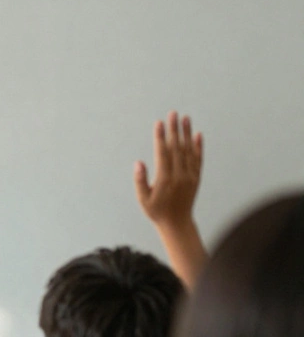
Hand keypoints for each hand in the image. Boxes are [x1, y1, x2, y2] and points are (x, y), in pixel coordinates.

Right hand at [135, 111, 202, 231]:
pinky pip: (198, 159)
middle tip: (173, 113)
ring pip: (188, 150)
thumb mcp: (143, 200)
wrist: (178, 224)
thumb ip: (141, 181)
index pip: (163, 153)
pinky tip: (197, 134)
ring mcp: (190, 176)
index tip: (159, 123)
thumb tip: (138, 163)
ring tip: (185, 118)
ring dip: (186, 133)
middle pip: (176, 147)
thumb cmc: (156, 211)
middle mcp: (180, 175)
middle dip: (174, 129)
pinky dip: (198, 146)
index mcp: (165, 179)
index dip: (160, 137)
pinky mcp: (196, 178)